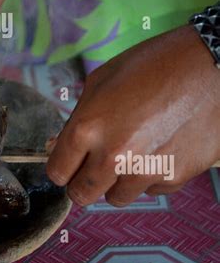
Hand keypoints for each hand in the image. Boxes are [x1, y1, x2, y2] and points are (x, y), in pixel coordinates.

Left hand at [47, 25, 219, 205]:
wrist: (208, 67)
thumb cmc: (153, 65)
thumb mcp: (102, 81)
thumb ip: (78, 118)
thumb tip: (60, 147)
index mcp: (89, 127)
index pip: (57, 172)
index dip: (62, 167)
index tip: (69, 162)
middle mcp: (113, 155)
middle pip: (81, 195)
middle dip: (83, 181)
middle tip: (94, 165)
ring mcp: (145, 171)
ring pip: (115, 198)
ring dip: (117, 181)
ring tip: (132, 151)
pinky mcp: (174, 178)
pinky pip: (149, 190)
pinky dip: (149, 177)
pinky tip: (158, 147)